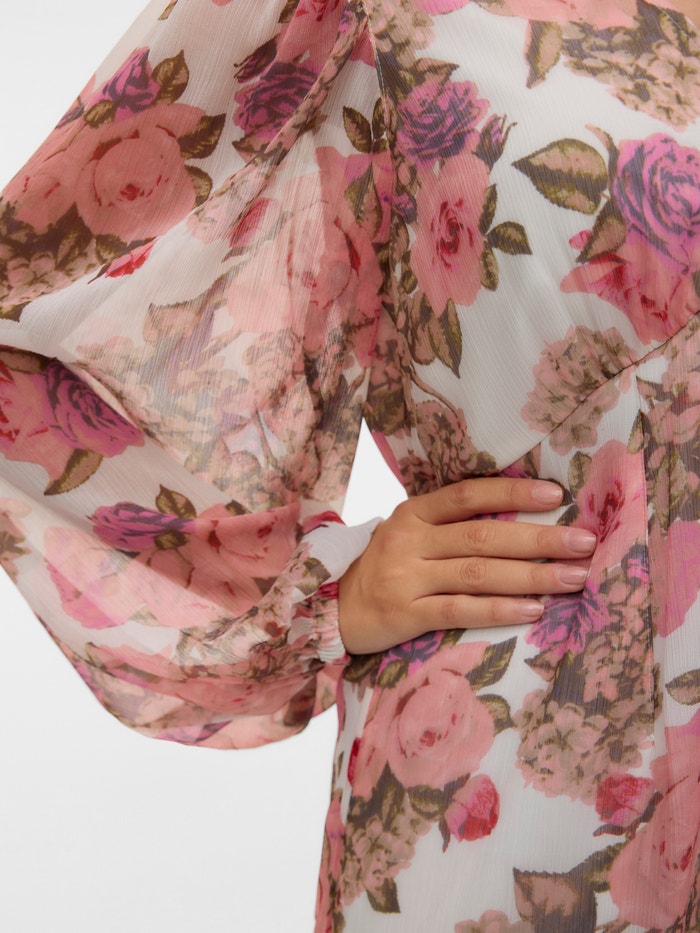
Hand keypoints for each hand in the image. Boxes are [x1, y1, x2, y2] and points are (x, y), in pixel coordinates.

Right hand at [338, 477, 594, 653]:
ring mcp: (406, 577)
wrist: (334, 608)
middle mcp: (409, 540)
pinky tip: (533, 610)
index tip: (556, 496)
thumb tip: (520, 517)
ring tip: (573, 577)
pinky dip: (499, 610)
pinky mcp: (406, 615)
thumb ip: (451, 524)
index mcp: (413, 513)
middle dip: (538, 539)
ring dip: (531, 575)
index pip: (468, 495)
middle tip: (583, 542)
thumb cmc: (387, 567)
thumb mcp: (410, 534)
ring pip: (477, 573)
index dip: (512, 493)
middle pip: (482, 535)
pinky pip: (460, 610)